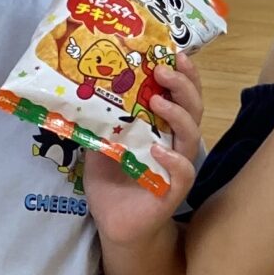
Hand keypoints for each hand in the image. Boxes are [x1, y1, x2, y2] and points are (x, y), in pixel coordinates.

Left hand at [85, 61, 205, 246]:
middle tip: (163, 69)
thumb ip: (99, 119)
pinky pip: (183, 173)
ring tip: (159, 101)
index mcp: (161, 126)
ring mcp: (177, 165)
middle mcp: (175, 142)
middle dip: (183, 85)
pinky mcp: (174, 190)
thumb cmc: (112, 181)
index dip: (182, 73)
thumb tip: (80, 86)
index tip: (171, 51)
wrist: (113, 222)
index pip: (180, 95)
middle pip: (192, 108)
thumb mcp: (98, 142)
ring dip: (178, 115)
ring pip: (191, 135)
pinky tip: (159, 149)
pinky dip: (174, 160)